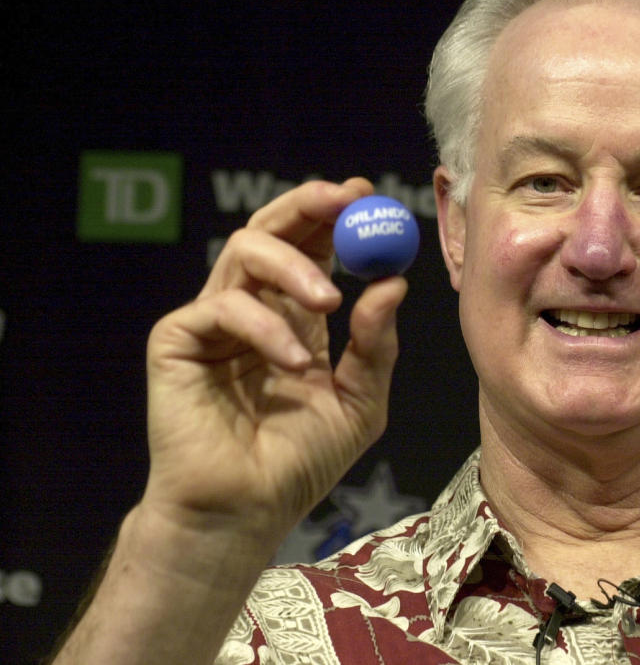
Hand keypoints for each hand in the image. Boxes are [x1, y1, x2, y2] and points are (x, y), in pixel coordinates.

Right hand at [141, 178, 407, 548]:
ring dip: (296, 266)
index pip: (311, 245)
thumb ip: (376, 344)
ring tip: (331, 303)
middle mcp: (252, 308)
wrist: (247, 512)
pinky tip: (294, 365)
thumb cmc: (300, 462)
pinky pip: (223, 306)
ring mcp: (212, 322)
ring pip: (245, 251)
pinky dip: (267, 327)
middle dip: (310, 206)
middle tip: (349, 200)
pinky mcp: (177, 341)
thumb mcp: (359, 400)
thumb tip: (394, 283)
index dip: (335, 215)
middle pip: (271, 229)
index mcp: (294, 316)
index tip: (370, 194)